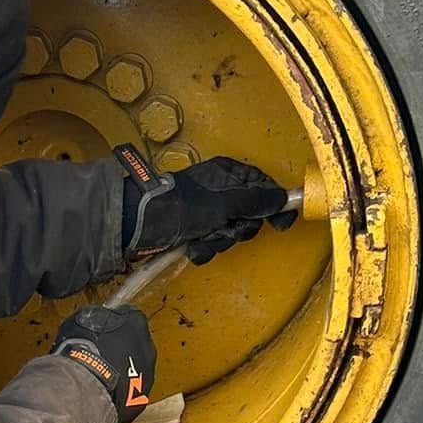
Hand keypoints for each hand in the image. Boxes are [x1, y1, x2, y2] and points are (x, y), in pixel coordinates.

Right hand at [50, 304, 156, 422]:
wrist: (86, 383)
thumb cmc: (84, 348)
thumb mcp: (84, 318)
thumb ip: (98, 316)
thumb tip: (96, 317)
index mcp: (137, 322)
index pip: (130, 316)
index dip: (115, 323)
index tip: (104, 329)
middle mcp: (148, 347)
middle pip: (137, 344)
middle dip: (122, 348)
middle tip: (102, 352)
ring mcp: (147, 373)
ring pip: (136, 368)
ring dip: (122, 370)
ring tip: (101, 374)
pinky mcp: (141, 396)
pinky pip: (131, 390)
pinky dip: (121, 390)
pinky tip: (103, 389)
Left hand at [119, 150, 297, 263]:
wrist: (141, 224)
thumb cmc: (180, 206)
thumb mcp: (224, 203)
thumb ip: (255, 202)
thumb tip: (282, 199)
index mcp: (228, 173)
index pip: (263, 187)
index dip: (273, 205)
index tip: (280, 222)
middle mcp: (219, 190)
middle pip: (249, 215)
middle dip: (238, 228)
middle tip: (226, 227)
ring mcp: (207, 211)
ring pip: (230, 233)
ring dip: (217, 240)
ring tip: (202, 236)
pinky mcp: (195, 230)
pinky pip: (212, 244)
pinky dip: (203, 248)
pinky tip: (191, 244)